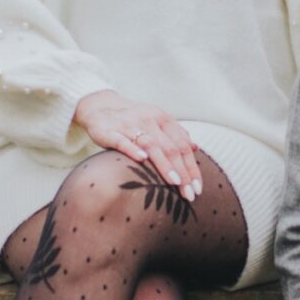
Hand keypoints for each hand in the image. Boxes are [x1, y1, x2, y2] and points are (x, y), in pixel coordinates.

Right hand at [72, 90, 202, 200]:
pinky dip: (133, 149)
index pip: (182, 145)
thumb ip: (175, 134)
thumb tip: (195, 147)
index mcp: (163, 119)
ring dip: (164, 165)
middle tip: (190, 194)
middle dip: (182, 172)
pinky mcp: (110, 131)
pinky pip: (123, 140)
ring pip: (151, 145)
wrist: (100, 106)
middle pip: (170, 148)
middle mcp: (149, 120)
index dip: (192, 167)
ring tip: (175, 182)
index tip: (198, 188)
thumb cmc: (133, 119)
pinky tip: (142, 159)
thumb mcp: (156, 121)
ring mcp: (130, 125)